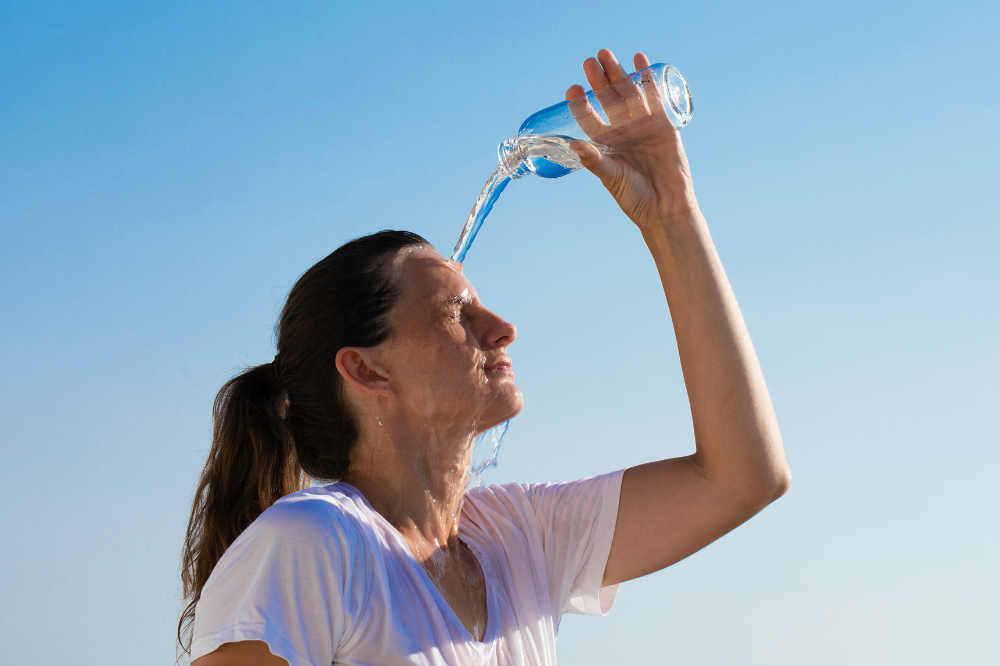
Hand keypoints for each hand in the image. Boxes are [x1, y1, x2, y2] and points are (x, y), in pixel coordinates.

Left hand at [566, 49, 698, 227]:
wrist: (666, 207)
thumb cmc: (634, 197)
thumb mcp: (611, 177)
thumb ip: (594, 160)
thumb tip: (574, 145)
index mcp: (605, 144)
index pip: (588, 118)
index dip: (580, 104)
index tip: (572, 90)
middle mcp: (621, 132)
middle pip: (608, 100)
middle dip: (598, 80)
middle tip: (589, 61)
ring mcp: (642, 125)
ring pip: (628, 94)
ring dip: (619, 74)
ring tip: (607, 55)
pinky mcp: (663, 124)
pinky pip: (654, 97)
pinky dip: (647, 78)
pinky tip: (640, 59)